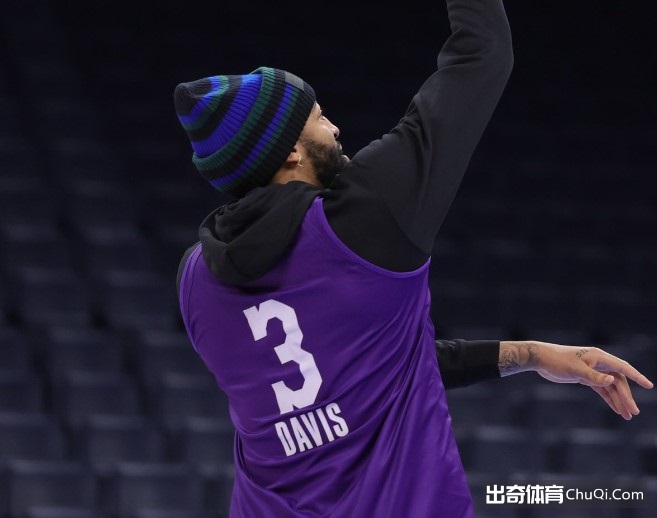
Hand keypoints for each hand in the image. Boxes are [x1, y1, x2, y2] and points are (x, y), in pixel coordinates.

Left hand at [499, 341, 653, 419]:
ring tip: (627, 416)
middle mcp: (599, 363)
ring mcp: (593, 371)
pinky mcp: (586, 378)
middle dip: (626, 397)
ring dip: (618, 400)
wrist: (541, 359)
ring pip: (611, 387)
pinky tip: (616, 409)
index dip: (636, 377)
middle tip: (633, 413)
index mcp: (599, 357)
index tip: (649, 386)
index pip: (622, 368)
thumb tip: (612, 380)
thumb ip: (594, 376)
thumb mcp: (575, 369)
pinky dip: (609, 399)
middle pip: (618, 382)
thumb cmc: (557, 361)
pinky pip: (602, 389)